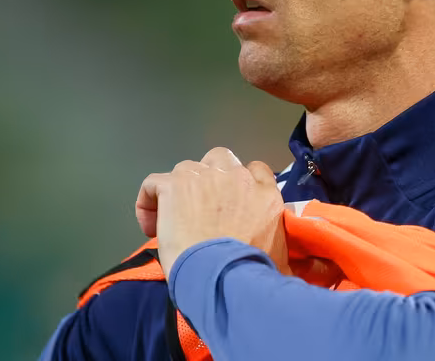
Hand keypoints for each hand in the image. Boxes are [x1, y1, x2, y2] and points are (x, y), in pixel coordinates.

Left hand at [136, 147, 288, 279]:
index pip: (255, 170)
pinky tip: (151, 226)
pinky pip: (153, 183)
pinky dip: (148, 202)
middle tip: (201, 209)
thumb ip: (279, 244)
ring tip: (175, 218)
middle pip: (220, 159)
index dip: (238, 186)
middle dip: (209, 179)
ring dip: (180, 189)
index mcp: (265, 194)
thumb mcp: (281, 256)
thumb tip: (285, 264)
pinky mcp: (175, 184)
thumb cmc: (255, 271)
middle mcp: (237, 177)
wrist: (226, 275)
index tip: (228, 210)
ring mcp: (204, 177)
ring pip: (186, 169)